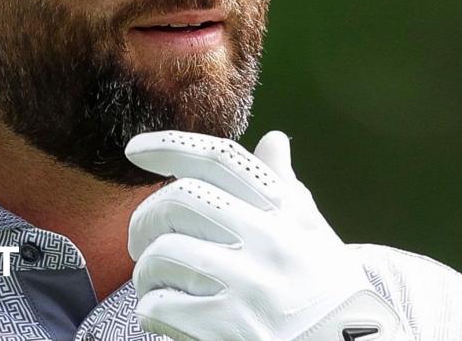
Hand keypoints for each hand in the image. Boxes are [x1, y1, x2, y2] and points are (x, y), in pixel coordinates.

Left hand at [125, 130, 409, 340]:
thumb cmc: (326, 291)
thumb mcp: (314, 234)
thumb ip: (286, 187)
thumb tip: (274, 140)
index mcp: (285, 211)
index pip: (221, 160)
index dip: (171, 146)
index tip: (135, 149)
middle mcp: (269, 240)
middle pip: (180, 200)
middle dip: (145, 218)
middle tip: (140, 239)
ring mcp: (249, 285)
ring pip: (162, 254)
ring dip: (145, 270)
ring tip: (154, 282)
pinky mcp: (228, 326)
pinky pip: (160, 306)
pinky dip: (151, 309)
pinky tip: (163, 315)